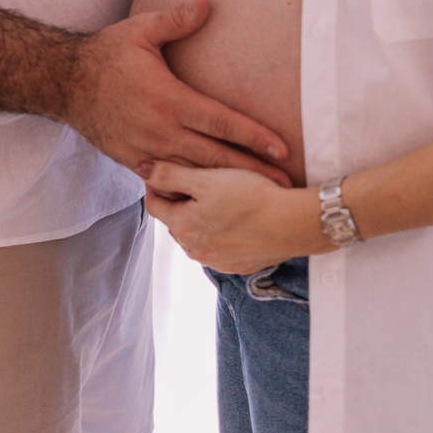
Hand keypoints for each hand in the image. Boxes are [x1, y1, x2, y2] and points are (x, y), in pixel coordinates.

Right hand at [68, 0, 291, 185]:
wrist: (64, 84)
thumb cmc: (107, 54)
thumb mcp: (140, 29)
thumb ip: (176, 18)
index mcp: (169, 100)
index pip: (221, 123)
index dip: (254, 137)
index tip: (283, 149)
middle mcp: (161, 131)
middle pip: (216, 158)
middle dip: (253, 171)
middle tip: (285, 185)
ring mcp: (147, 152)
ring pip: (196, 174)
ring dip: (228, 184)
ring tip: (259, 195)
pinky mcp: (134, 162)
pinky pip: (170, 180)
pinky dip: (193, 188)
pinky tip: (213, 197)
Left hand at [144, 160, 326, 271]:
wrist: (291, 223)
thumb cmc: (248, 195)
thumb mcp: (206, 179)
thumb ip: (171, 174)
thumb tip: (141, 167)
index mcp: (182, 226)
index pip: (154, 204)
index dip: (155, 183)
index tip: (163, 167)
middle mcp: (194, 250)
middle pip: (176, 220)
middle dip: (178, 201)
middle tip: (191, 179)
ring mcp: (216, 261)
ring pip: (197, 235)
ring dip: (199, 218)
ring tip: (214, 197)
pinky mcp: (237, 266)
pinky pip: (219, 247)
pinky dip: (220, 233)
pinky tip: (234, 218)